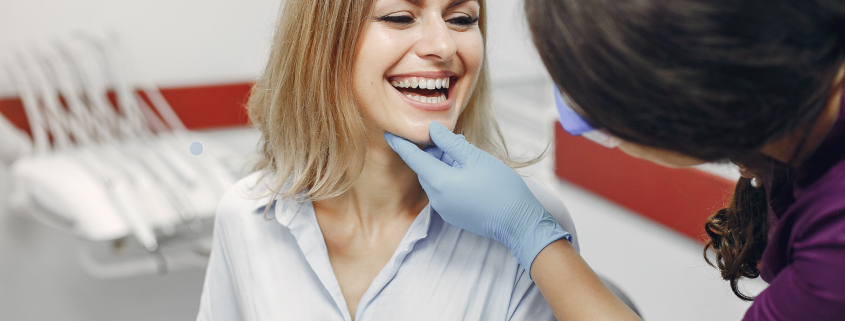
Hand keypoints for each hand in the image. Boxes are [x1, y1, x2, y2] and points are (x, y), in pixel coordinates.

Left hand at [384, 122, 569, 274]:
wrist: (518, 221)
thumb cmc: (499, 187)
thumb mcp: (474, 157)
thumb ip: (449, 142)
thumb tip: (431, 129)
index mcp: (438, 180)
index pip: (411, 157)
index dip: (399, 143)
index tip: (388, 132)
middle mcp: (435, 197)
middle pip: (425, 168)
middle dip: (433, 152)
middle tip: (452, 140)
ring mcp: (443, 209)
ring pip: (435, 180)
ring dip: (443, 165)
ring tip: (466, 156)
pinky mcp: (453, 215)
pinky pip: (443, 192)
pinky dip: (449, 179)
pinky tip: (468, 173)